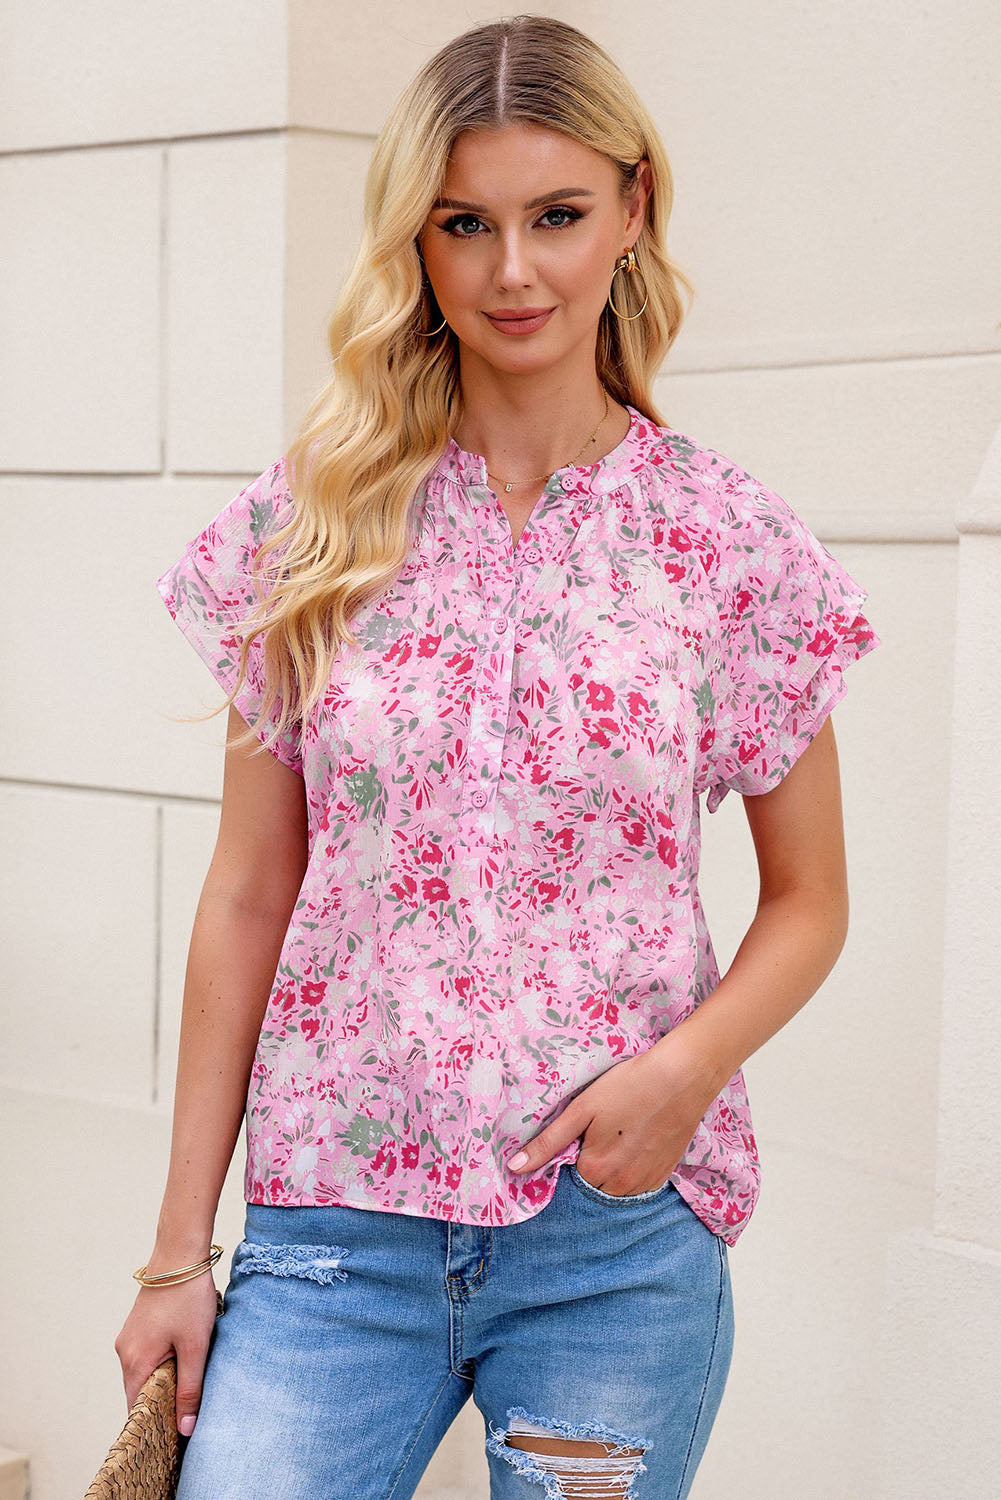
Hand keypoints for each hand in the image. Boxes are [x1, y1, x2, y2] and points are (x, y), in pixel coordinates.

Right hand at [115, 1268, 218, 1435]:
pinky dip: (162, 1365)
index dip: (157, 1426)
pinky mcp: (137, 1326)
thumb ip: (190, 1389)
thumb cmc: (188, 1298)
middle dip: (162, 1405)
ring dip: (164, 1383)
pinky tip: (183, 1360)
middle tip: (188, 1416)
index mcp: (135, 1362)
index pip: (138, 1411)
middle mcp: (125, 1352)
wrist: (180, 1253)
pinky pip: (147, 1356)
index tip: (176, 1437)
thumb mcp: (195, 1347)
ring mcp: (129, 1338)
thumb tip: (185, 1429)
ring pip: (145, 1374)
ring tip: (189, 1388)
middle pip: (140, 1393)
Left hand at [506, 1032, 720, 1194]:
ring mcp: (646, 1183)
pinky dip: (633, 1169)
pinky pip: (639, 1184)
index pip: (568, 1176)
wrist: (683, 1076)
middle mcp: (621, 1185)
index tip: (581, 1132)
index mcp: (595, 1169)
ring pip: (616, 1187)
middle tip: (602, 1129)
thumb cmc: (629, 1086)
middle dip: (591, 1164)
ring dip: (612, 1170)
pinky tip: (638, 1141)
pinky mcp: (665, 1175)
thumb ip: (548, 1142)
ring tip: (621, 1133)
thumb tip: (514, 1169)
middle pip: (593, 1184)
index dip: (572, 1152)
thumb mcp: (582, 1109)